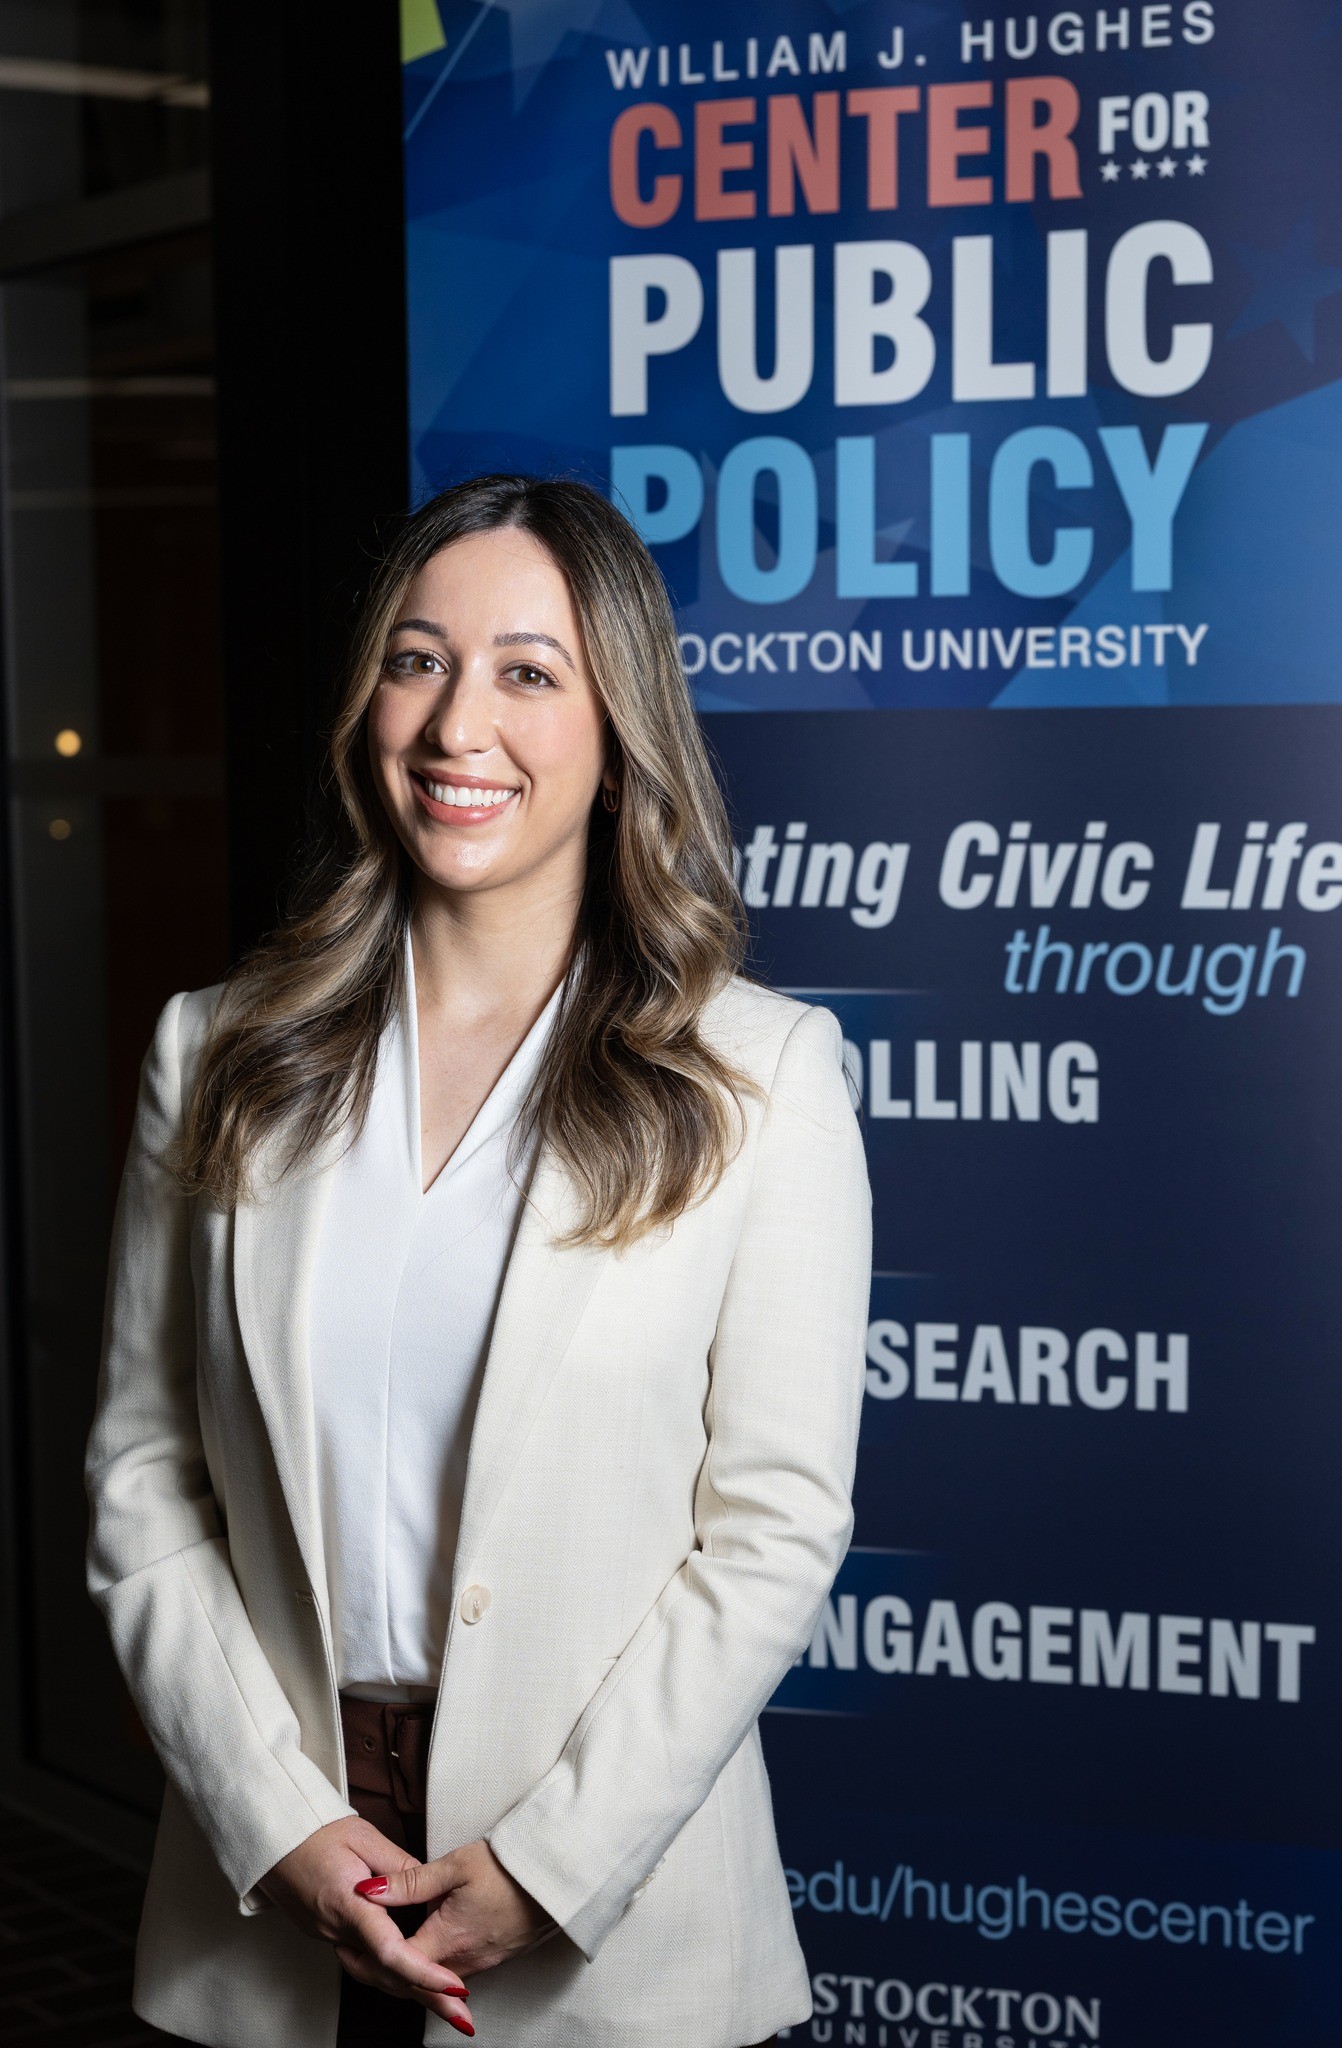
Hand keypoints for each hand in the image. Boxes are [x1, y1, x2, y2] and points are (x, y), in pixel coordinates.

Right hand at [257, 1817, 471, 2027]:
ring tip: (448, 2003)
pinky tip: (415, 1978)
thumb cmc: (315, 1831)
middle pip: (386, 1974)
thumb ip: (398, 1866)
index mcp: (346, 1903)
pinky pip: (363, 1962)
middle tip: (463, 2016)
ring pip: (374, 1974)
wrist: (271, 1839)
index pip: (390, 1951)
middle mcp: (336, 1929)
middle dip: (427, 1997)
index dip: (424, 1972)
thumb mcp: (363, 1837)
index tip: (454, 1986)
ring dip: (412, 1990)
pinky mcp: (327, 1934)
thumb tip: (429, 1885)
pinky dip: (392, 1974)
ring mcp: (328, 1936)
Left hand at [359, 1838, 559, 1976]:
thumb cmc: (509, 1866)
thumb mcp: (455, 1866)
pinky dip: (436, 1966)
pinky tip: (428, 1945)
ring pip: (437, 1978)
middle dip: (386, 1971)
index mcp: (447, 1939)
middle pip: (415, 1979)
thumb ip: (409, 1882)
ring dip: (411, 1970)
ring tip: (385, 1948)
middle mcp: (465, 1961)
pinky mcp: (498, 1957)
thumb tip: (367, 1891)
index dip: (371, 1958)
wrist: (559, 1875)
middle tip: (357, 1955)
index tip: (350, 1945)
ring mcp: (484, 1963)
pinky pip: (458, 1971)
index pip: (397, 1964)